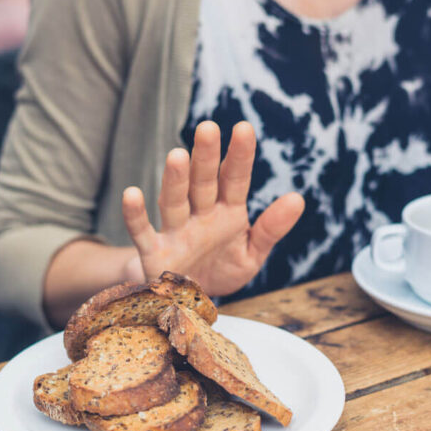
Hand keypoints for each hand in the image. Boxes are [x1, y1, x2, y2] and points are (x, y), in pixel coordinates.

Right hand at [121, 121, 304, 295]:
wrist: (190, 303)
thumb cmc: (221, 269)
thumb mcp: (252, 253)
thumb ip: (272, 228)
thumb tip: (298, 199)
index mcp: (227, 212)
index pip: (234, 179)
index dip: (239, 155)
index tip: (244, 128)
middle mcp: (200, 215)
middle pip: (203, 182)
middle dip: (205, 157)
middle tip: (208, 128)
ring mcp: (176, 232)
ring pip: (174, 201)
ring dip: (175, 180)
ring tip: (177, 155)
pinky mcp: (154, 253)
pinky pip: (142, 232)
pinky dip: (136, 215)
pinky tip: (132, 194)